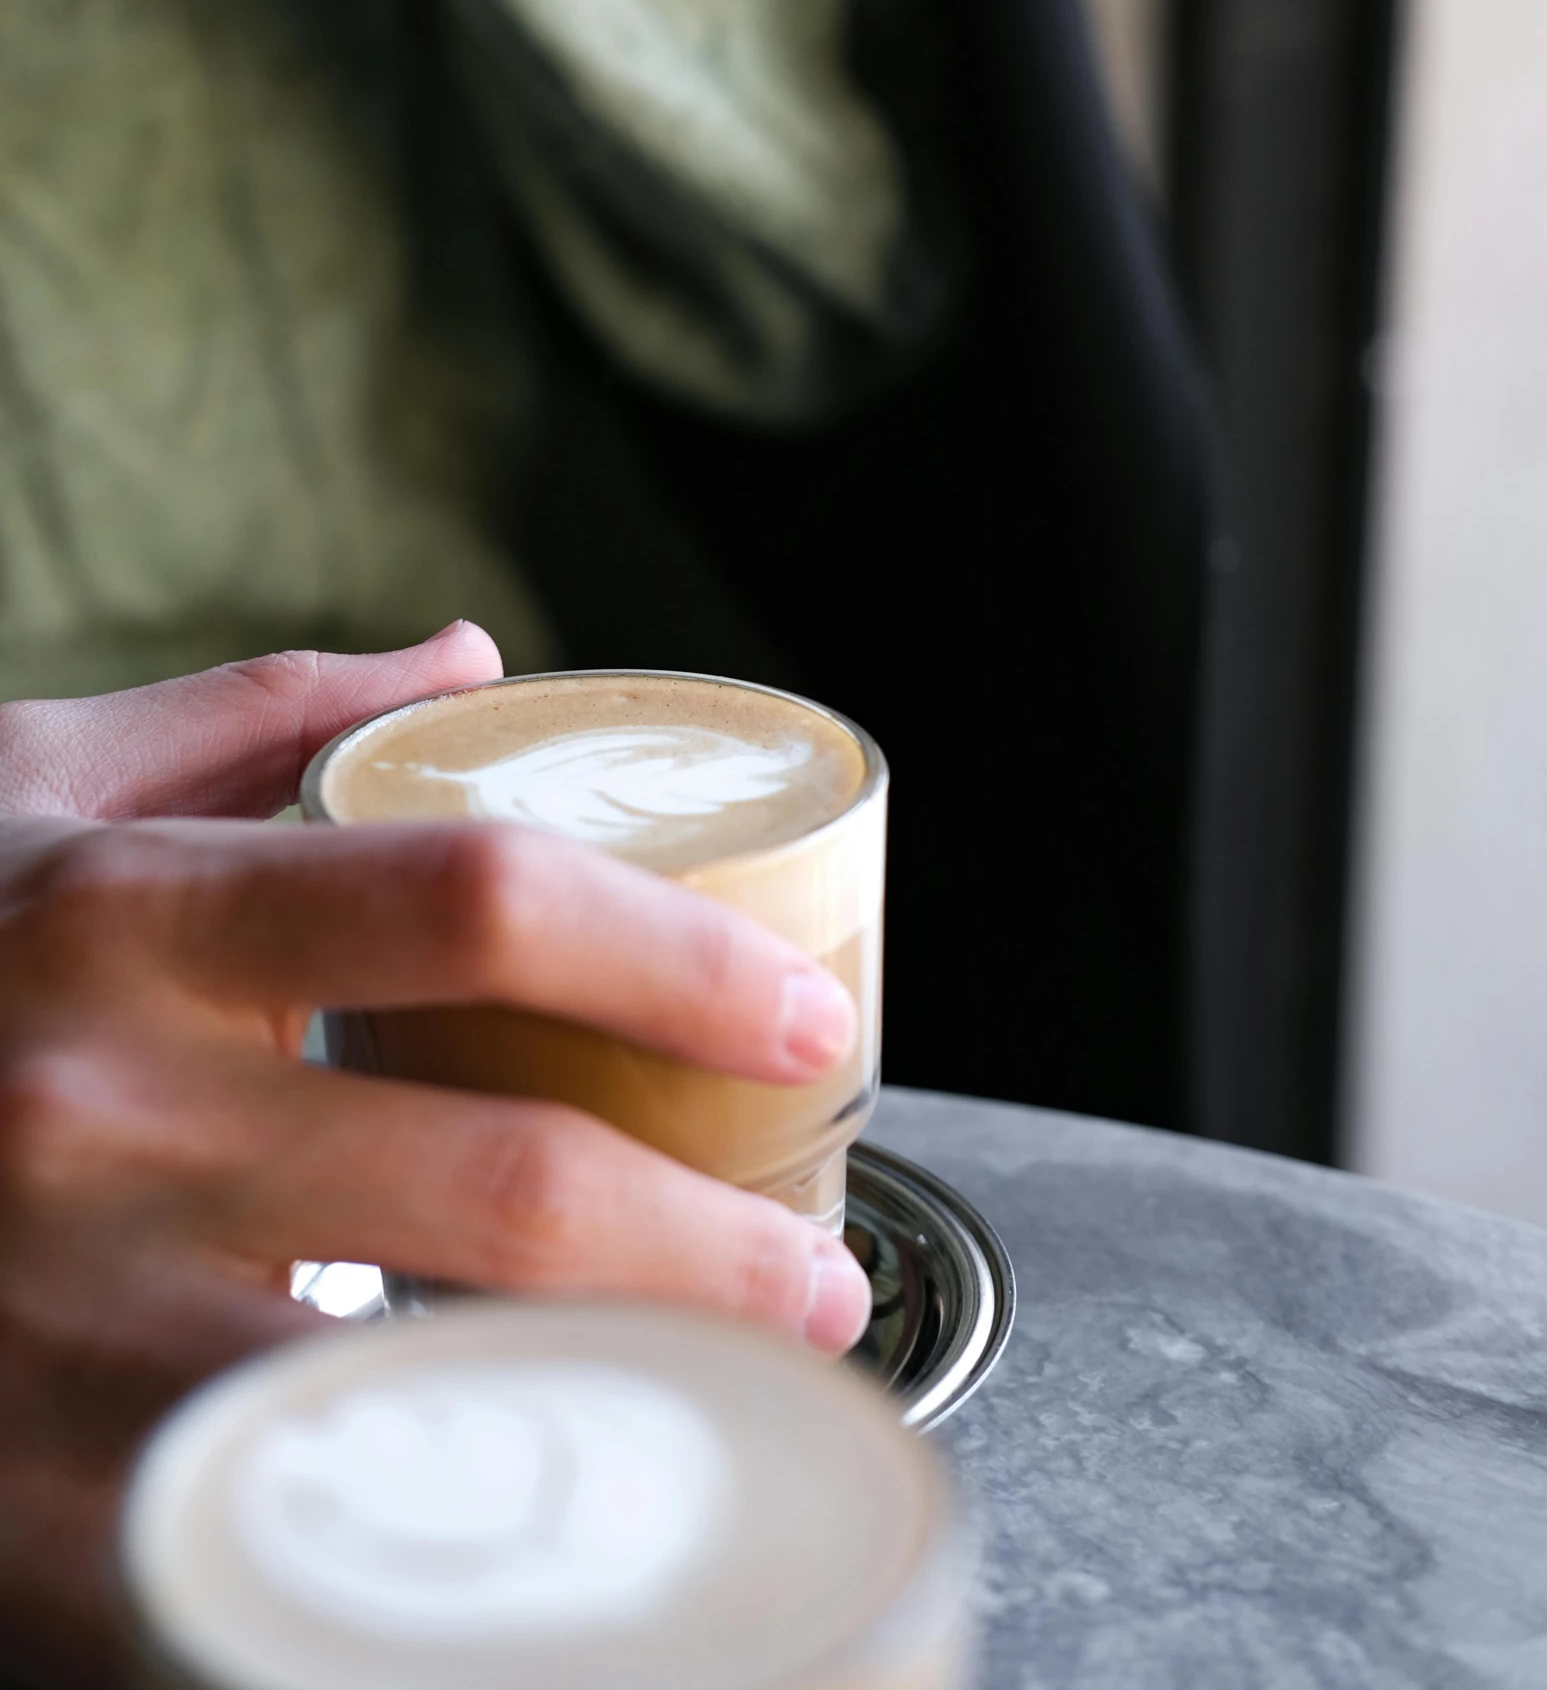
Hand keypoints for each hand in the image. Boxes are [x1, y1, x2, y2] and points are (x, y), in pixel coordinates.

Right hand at [0, 626, 869, 1685]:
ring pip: (427, 1395)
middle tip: (812, 1272)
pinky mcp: (35, 1507)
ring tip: (731, 1404)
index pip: (470, 904)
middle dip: (713, 1246)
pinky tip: (538, 1530)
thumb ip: (253, 713)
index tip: (805, 1018)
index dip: (678, 958)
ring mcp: (62, 1328)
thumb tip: (461, 655)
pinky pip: (297, 1547)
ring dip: (629, 1411)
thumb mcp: (31, 792)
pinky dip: (448, 1547)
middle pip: (502, 1184)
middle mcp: (96, 1114)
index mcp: (125, 914)